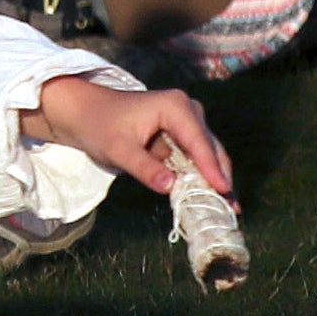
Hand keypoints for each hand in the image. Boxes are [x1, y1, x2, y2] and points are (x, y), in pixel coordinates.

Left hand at [20, 71, 225, 199]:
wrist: (84, 112)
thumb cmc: (99, 126)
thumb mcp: (119, 150)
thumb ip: (145, 168)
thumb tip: (172, 187)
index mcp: (175, 107)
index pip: (199, 142)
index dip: (212, 169)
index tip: (224, 191)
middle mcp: (188, 109)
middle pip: (211, 148)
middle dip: (222, 178)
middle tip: (232, 209)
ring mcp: (187, 121)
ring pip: (208, 154)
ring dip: (216, 180)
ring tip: (228, 208)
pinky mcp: (181, 134)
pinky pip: (196, 157)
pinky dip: (202, 177)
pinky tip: (210, 198)